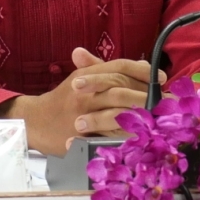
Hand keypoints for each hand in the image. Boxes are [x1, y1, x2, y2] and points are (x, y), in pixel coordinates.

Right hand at [0, 47, 162, 156]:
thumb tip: (143, 64)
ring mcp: (83, 114)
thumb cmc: (64, 100)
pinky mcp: (82, 134)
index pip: (120, 66)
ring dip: (139, 116)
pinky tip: (142, 135)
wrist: (36, 121)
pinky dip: (127, 135)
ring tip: (157, 117)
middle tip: (164, 101)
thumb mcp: (82, 78)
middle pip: (121, 89)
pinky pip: (109, 135)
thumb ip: (110, 70)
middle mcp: (85, 92)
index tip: (162, 77)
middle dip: (145, 95)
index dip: (143, 71)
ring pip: (116, 113)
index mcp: (87, 75)